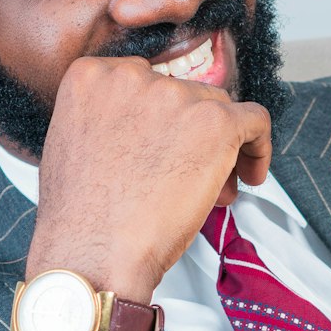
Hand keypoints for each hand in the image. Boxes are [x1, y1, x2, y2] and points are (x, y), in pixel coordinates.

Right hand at [25, 55, 271, 303]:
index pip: (146, 81)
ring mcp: (175, 96)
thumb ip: (106, 118)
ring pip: (218, 109)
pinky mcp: (214, 122)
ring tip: (210, 191)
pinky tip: (250, 174)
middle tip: (189, 176)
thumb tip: (150, 128)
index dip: (162, 118)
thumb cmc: (80, 218)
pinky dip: (258, 147)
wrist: (94, 254)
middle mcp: (132, 76)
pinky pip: (256, 120)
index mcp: (92, 76)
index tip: (166, 146)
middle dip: (191, 134)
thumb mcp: (72, 145)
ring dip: (220, 147)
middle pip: (184, 94)